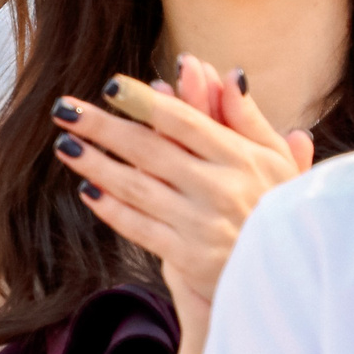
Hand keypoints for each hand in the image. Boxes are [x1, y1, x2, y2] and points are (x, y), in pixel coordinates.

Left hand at [48, 55, 314, 345]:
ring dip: (96, 164)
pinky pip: (140, 227)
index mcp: (241, 158)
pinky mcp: (188, 258)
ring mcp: (201, 225)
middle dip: (103, 127)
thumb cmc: (280, 209)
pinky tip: (88, 189)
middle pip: (149, 150)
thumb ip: (248, 119)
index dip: (144, 101)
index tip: (110, 86)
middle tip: (64, 109)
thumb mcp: (277, 160)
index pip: (183, 121)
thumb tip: (229, 74)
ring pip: (137, 187)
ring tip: (65, 145)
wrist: (289, 279)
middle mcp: (219, 188)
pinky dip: (112, 208)